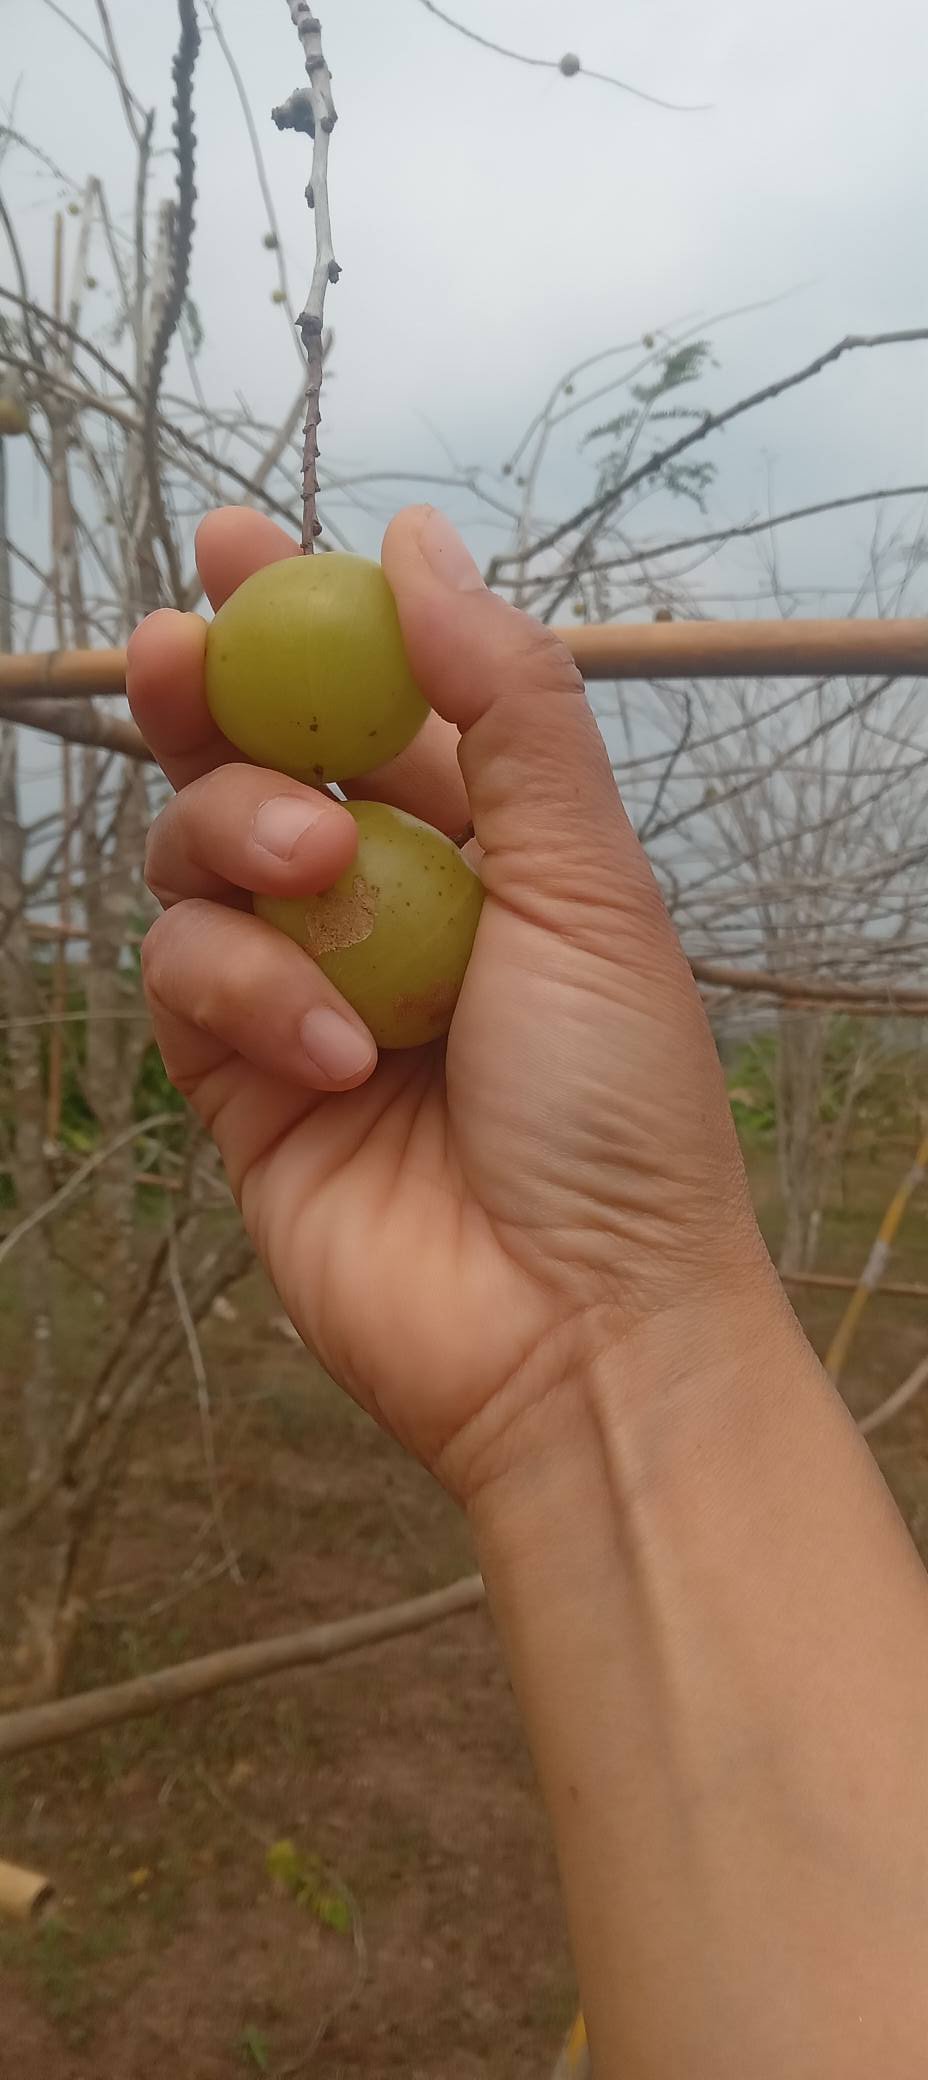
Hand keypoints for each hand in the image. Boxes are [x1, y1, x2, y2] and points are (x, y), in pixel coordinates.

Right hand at [128, 505, 765, 1497]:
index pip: (369, 703)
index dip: (299, 618)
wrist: (578, 1324)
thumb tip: (419, 544)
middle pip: (254, 762)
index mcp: (481, 848)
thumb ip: (506, 709)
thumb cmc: (618, 1105)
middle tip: (175, 651)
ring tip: (321, 871)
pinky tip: (336, 1050)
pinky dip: (247, 991)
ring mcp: (302, 993)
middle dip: (208, 699)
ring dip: (241, 839)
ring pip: (199, 856)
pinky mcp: (239, 1084)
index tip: (238, 544)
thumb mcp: (586, 880)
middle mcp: (383, 908)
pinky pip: (186, 981)